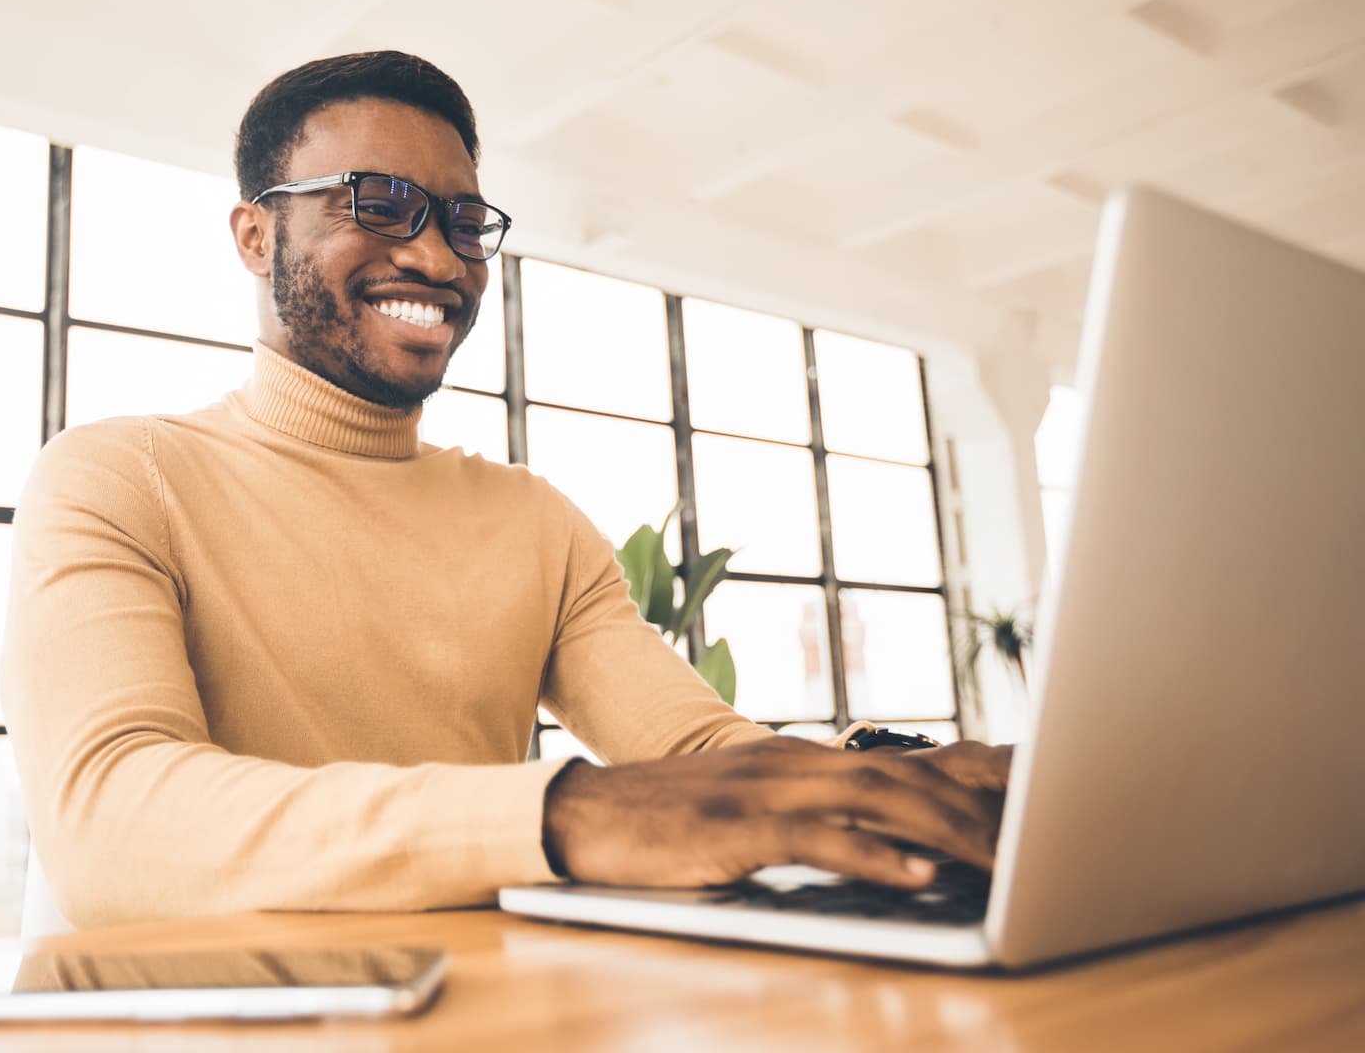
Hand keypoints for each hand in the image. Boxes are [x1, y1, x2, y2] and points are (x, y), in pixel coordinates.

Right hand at [541, 737, 1013, 889]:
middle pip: (909, 776)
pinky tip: (918, 876)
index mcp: (803, 757)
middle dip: (983, 807)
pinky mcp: (737, 829)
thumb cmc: (669, 822)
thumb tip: (896, 849)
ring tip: (1006, 859)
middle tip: (1048, 836)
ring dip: (948, 829)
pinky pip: (819, 840)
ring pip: (878, 801)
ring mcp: (765, 791)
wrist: (585, 813)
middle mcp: (794, 762)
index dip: (977, 775)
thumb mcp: (753, 809)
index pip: (907, 760)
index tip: (1043, 796)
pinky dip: (874, 857)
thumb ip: (819, 817)